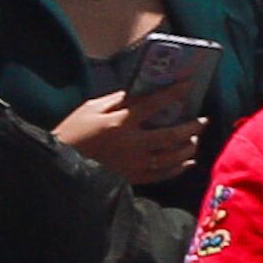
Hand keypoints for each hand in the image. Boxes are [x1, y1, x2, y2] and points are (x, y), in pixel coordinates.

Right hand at [57, 88, 202, 186]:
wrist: (60, 164)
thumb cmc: (73, 132)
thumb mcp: (90, 109)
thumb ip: (117, 101)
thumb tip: (141, 92)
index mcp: (120, 123)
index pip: (153, 104)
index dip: (173, 93)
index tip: (189, 84)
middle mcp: (132, 144)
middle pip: (171, 135)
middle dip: (192, 127)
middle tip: (203, 120)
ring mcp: (134, 163)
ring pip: (171, 156)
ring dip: (188, 147)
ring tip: (195, 139)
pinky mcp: (133, 178)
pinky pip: (163, 174)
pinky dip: (179, 168)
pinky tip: (187, 161)